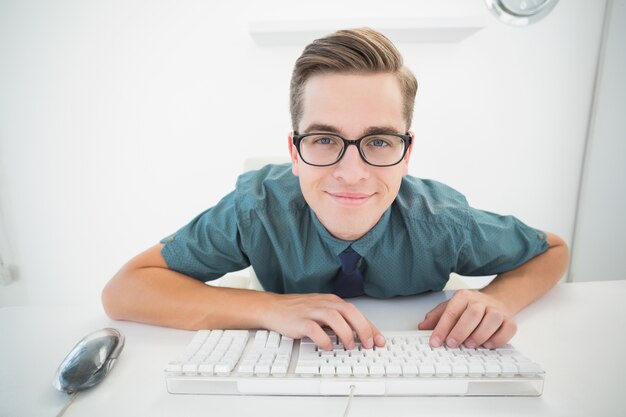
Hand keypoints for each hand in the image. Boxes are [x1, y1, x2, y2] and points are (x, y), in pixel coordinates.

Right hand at [259, 293, 385, 350]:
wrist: (273, 308)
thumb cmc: (299, 311)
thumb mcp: (322, 312)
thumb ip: (338, 321)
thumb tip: (358, 335)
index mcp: (332, 301)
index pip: (356, 312)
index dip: (370, 327)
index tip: (380, 340)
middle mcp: (324, 304)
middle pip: (349, 311)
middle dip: (362, 328)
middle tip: (369, 344)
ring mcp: (311, 311)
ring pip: (334, 317)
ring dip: (345, 333)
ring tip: (349, 346)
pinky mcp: (299, 320)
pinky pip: (314, 329)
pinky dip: (323, 339)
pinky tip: (327, 346)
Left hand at [417, 289, 516, 348]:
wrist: (496, 300)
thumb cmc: (470, 307)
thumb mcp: (450, 307)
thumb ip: (436, 317)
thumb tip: (422, 327)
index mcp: (464, 297)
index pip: (451, 311)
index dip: (442, 328)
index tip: (435, 341)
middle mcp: (481, 301)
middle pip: (473, 314)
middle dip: (461, 331)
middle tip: (452, 344)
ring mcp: (496, 310)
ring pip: (491, 320)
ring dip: (479, 335)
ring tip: (470, 344)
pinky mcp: (509, 321)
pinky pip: (507, 330)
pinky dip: (498, 339)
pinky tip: (487, 344)